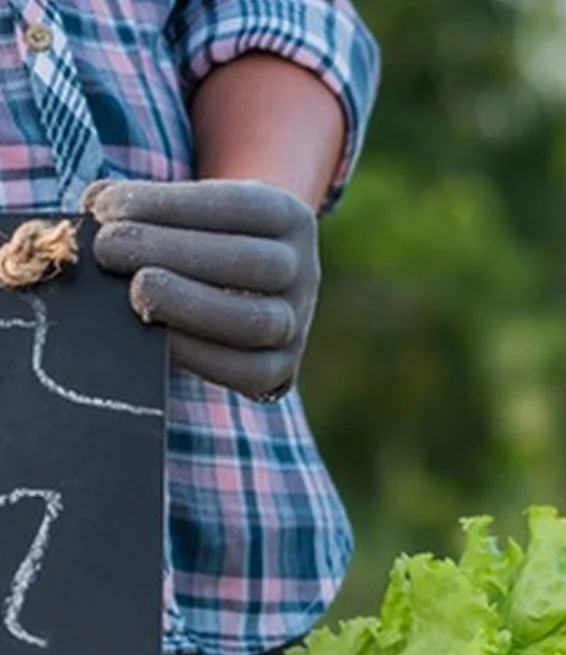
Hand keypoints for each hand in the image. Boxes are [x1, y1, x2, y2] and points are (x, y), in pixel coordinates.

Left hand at [83, 178, 319, 402]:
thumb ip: (146, 207)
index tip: (105, 208)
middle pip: (252, 263)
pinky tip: (157, 336)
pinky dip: (199, 354)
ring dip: (189, 305)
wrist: (245, 283)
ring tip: (135, 290)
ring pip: (258, 320)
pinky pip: (249, 371)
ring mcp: (297, 324)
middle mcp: (303, 270)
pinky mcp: (282, 369)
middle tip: (110, 249)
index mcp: (287, 216)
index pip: (236, 207)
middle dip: (173, 254)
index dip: (168, 206)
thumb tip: (96, 211)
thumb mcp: (187, 208)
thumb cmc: (199, 234)